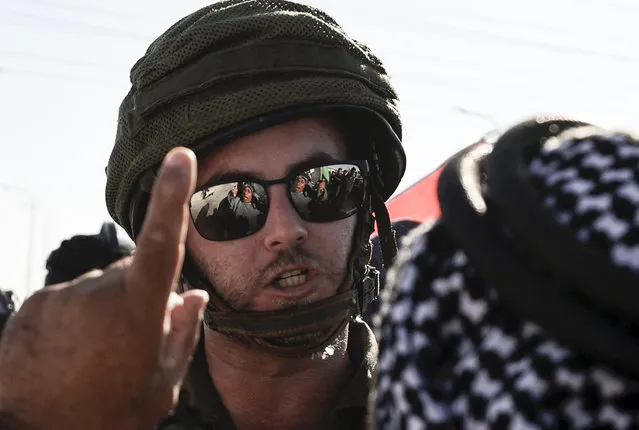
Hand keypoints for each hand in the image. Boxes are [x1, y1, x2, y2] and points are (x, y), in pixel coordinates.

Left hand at [0, 148, 208, 429]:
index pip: (162, 241)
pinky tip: (72, 354)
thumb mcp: (159, 387)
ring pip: (100, 288)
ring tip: (97, 356)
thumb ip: (182, 334)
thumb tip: (195, 296)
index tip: (181, 156)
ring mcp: (60, 297)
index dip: (173, 195)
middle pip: (132, 273)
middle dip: (141, 295)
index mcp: (136, 312)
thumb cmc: (104, 420)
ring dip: (107, 310)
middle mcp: (96, 293)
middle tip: (134, 343)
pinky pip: (69, 299)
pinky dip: (78, 318)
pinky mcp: (33, 305)